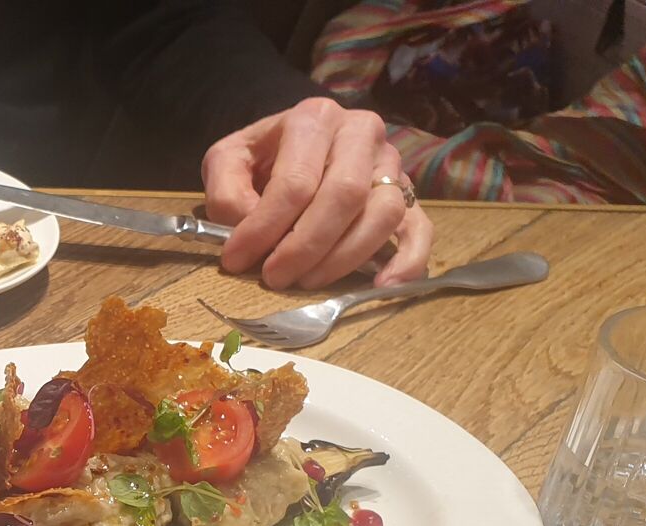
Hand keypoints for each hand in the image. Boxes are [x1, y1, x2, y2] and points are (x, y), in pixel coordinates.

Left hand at [202, 97, 433, 288]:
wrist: (295, 141)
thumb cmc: (261, 156)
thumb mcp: (228, 160)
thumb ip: (226, 190)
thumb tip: (246, 227)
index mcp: (314, 119)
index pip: (295, 182)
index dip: (264, 228)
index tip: (237, 260)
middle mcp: (361, 134)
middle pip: (344, 196)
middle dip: (305, 246)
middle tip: (274, 277)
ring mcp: (390, 164)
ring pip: (383, 213)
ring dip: (344, 258)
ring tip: (307, 282)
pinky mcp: (408, 194)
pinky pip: (419, 228)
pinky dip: (408, 261)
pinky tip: (382, 286)